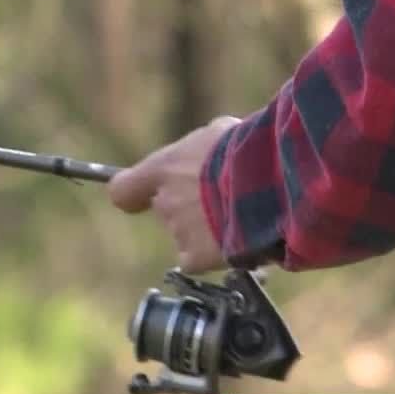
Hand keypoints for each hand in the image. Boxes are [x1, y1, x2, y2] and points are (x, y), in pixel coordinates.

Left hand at [108, 116, 240, 273]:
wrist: (271, 182)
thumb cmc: (249, 151)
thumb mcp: (222, 134)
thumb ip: (203, 150)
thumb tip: (210, 150)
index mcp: (163, 169)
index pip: (123, 190)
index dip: (134, 194)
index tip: (142, 196)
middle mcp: (164, 202)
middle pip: (168, 210)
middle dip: (191, 206)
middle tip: (224, 198)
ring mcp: (179, 232)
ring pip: (188, 235)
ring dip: (208, 229)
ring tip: (242, 215)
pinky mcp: (197, 257)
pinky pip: (199, 259)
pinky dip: (215, 255)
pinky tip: (239, 239)